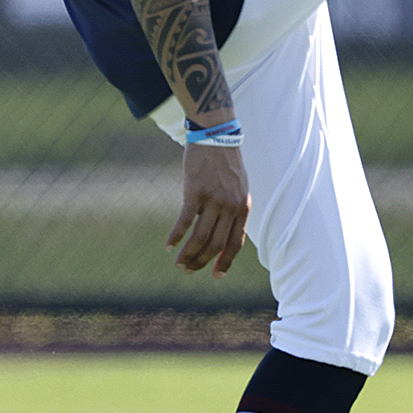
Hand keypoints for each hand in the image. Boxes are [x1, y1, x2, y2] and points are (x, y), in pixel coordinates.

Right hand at [167, 142, 250, 275]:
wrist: (216, 136)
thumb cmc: (226, 162)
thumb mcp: (239, 186)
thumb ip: (235, 207)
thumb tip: (226, 229)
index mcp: (243, 207)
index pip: (235, 243)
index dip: (225, 261)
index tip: (215, 275)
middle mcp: (230, 207)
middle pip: (216, 244)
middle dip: (202, 261)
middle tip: (188, 270)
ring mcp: (214, 200)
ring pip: (200, 237)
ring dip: (188, 254)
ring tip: (178, 263)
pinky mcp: (195, 192)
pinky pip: (185, 221)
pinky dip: (176, 236)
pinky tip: (168, 246)